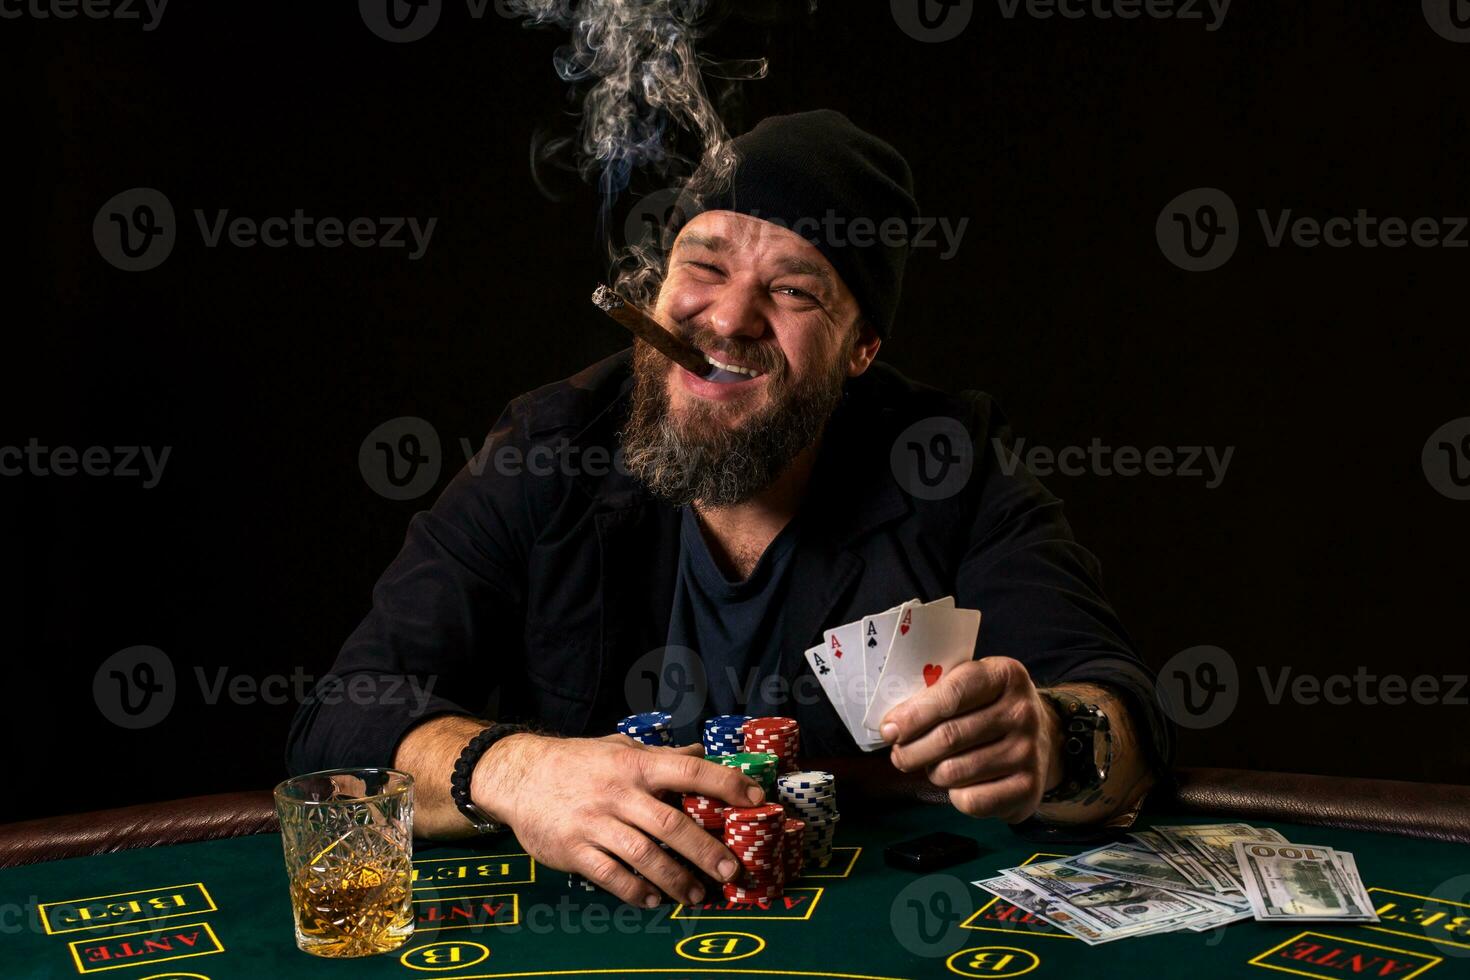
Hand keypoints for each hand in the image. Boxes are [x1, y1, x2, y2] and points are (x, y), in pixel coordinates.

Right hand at [472, 733, 763, 906]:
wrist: (519, 775)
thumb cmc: (577, 761)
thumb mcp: (620, 748)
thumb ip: (660, 755)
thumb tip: (700, 751)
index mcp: (636, 765)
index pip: (689, 770)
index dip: (726, 784)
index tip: (755, 800)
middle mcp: (619, 794)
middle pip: (672, 824)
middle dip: (706, 850)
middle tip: (732, 871)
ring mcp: (596, 823)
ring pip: (645, 857)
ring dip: (677, 880)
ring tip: (698, 895)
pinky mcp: (575, 849)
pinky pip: (612, 876)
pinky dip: (637, 891)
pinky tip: (654, 899)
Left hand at [880, 657, 1062, 822]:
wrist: (1042, 737)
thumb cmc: (988, 708)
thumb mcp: (971, 685)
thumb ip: (935, 695)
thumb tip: (892, 726)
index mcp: (1005, 675)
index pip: (951, 695)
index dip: (914, 715)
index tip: (889, 729)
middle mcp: (1022, 712)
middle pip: (948, 737)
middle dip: (911, 750)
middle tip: (899, 755)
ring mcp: (1029, 751)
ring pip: (954, 772)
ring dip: (932, 773)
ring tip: (932, 766)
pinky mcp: (1029, 787)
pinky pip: (972, 801)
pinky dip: (955, 796)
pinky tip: (959, 784)